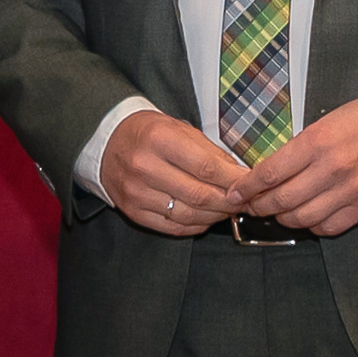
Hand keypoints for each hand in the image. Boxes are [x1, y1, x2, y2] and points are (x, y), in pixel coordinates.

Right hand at [101, 108, 255, 233]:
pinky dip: (195, 225)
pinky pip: (172, 227)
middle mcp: (145, 167)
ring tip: (227, 209)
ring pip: (188, 214)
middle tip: (244, 201)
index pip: (207, 168)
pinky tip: (206, 217)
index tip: (250, 185)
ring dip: (215, 215)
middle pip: (199, 195)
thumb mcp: (180, 129)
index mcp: (159, 139)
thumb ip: (210, 152)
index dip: (234, 180)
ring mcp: (136, 192)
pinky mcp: (132, 211)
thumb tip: (240, 175)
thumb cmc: (148, 133)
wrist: (107, 142)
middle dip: (229, 202)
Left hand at [244, 96, 357, 235]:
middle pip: (281, 200)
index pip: (269, 173)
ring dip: (282, 218)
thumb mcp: (321, 123)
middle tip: (251, 206)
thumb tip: (266, 175)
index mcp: (317, 142)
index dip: (246, 188)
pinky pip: (328, 227)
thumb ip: (295, 150)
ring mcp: (350, 189)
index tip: (235, 194)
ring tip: (277, 212)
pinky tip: (306, 217)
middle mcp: (332, 168)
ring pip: (302, 218)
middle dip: (258, 207)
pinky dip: (311, 226)